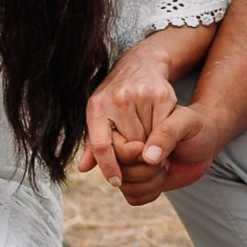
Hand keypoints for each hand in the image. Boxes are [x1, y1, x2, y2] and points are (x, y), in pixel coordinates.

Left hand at [84, 44, 184, 190]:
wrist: (140, 64)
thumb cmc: (115, 98)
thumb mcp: (100, 115)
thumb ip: (93, 142)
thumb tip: (83, 168)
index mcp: (97, 106)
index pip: (100, 144)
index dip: (108, 167)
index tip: (116, 182)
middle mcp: (117, 99)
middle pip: (128, 146)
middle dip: (133, 157)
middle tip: (137, 159)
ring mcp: (141, 96)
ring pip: (147, 139)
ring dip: (148, 147)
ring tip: (147, 143)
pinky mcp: (161, 95)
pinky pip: (163, 129)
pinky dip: (161, 136)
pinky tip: (157, 131)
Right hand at [100, 98, 221, 208]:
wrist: (206, 141)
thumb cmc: (195, 125)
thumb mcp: (186, 122)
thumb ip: (166, 133)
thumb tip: (147, 157)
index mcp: (125, 122)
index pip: (108, 145)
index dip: (129, 154)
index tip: (147, 154)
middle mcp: (122, 144)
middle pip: (117, 167)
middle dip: (146, 168)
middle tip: (164, 158)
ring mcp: (128, 164)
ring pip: (125, 186)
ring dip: (151, 181)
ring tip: (166, 164)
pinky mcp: (136, 182)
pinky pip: (132, 197)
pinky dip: (151, 192)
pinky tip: (163, 178)